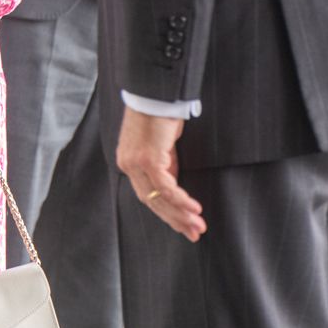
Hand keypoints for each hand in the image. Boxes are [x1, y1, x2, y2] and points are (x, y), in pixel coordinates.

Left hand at [116, 108, 205, 241]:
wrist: (154, 93)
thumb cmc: (159, 114)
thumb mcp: (162, 145)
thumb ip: (164, 165)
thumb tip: (173, 185)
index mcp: (129, 163)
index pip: (147, 195)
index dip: (166, 213)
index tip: (184, 226)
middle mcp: (128, 165)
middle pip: (152, 201)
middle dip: (175, 220)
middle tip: (195, 233)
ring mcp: (135, 163)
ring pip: (159, 198)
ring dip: (181, 214)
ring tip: (199, 226)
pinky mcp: (148, 158)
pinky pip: (166, 187)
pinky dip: (181, 200)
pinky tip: (195, 209)